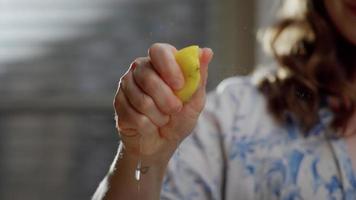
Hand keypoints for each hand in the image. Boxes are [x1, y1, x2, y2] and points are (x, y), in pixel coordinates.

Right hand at [114, 43, 212, 161]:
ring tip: (163, 119)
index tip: (180, 85)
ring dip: (159, 116)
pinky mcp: (118, 103)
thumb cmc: (180, 118)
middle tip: (175, 109)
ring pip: (141, 99)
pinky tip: (150, 125)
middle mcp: (141, 68)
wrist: (162, 144)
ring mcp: (126, 85)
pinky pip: (133, 115)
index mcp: (161, 62)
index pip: (159, 51)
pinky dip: (148, 126)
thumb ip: (199, 76)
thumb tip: (207, 52)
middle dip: (166, 99)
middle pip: (147, 76)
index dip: (169, 67)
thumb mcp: (195, 100)